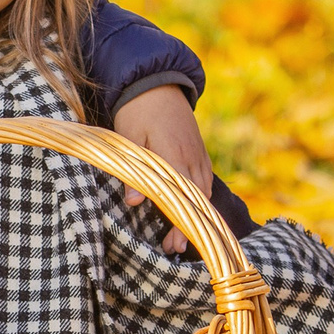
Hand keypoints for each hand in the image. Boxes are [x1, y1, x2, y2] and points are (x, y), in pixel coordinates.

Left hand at [110, 84, 212, 253]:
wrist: (157, 84)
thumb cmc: (137, 111)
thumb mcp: (128, 138)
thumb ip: (133, 170)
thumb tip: (132, 202)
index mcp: (173, 155)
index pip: (180, 196)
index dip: (179, 222)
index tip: (173, 243)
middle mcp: (192, 158)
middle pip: (195, 200)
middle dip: (187, 226)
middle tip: (174, 248)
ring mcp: (199, 155)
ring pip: (203, 192)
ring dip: (194, 215)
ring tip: (180, 238)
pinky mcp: (199, 153)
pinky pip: (204, 181)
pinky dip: (200, 199)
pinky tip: (191, 212)